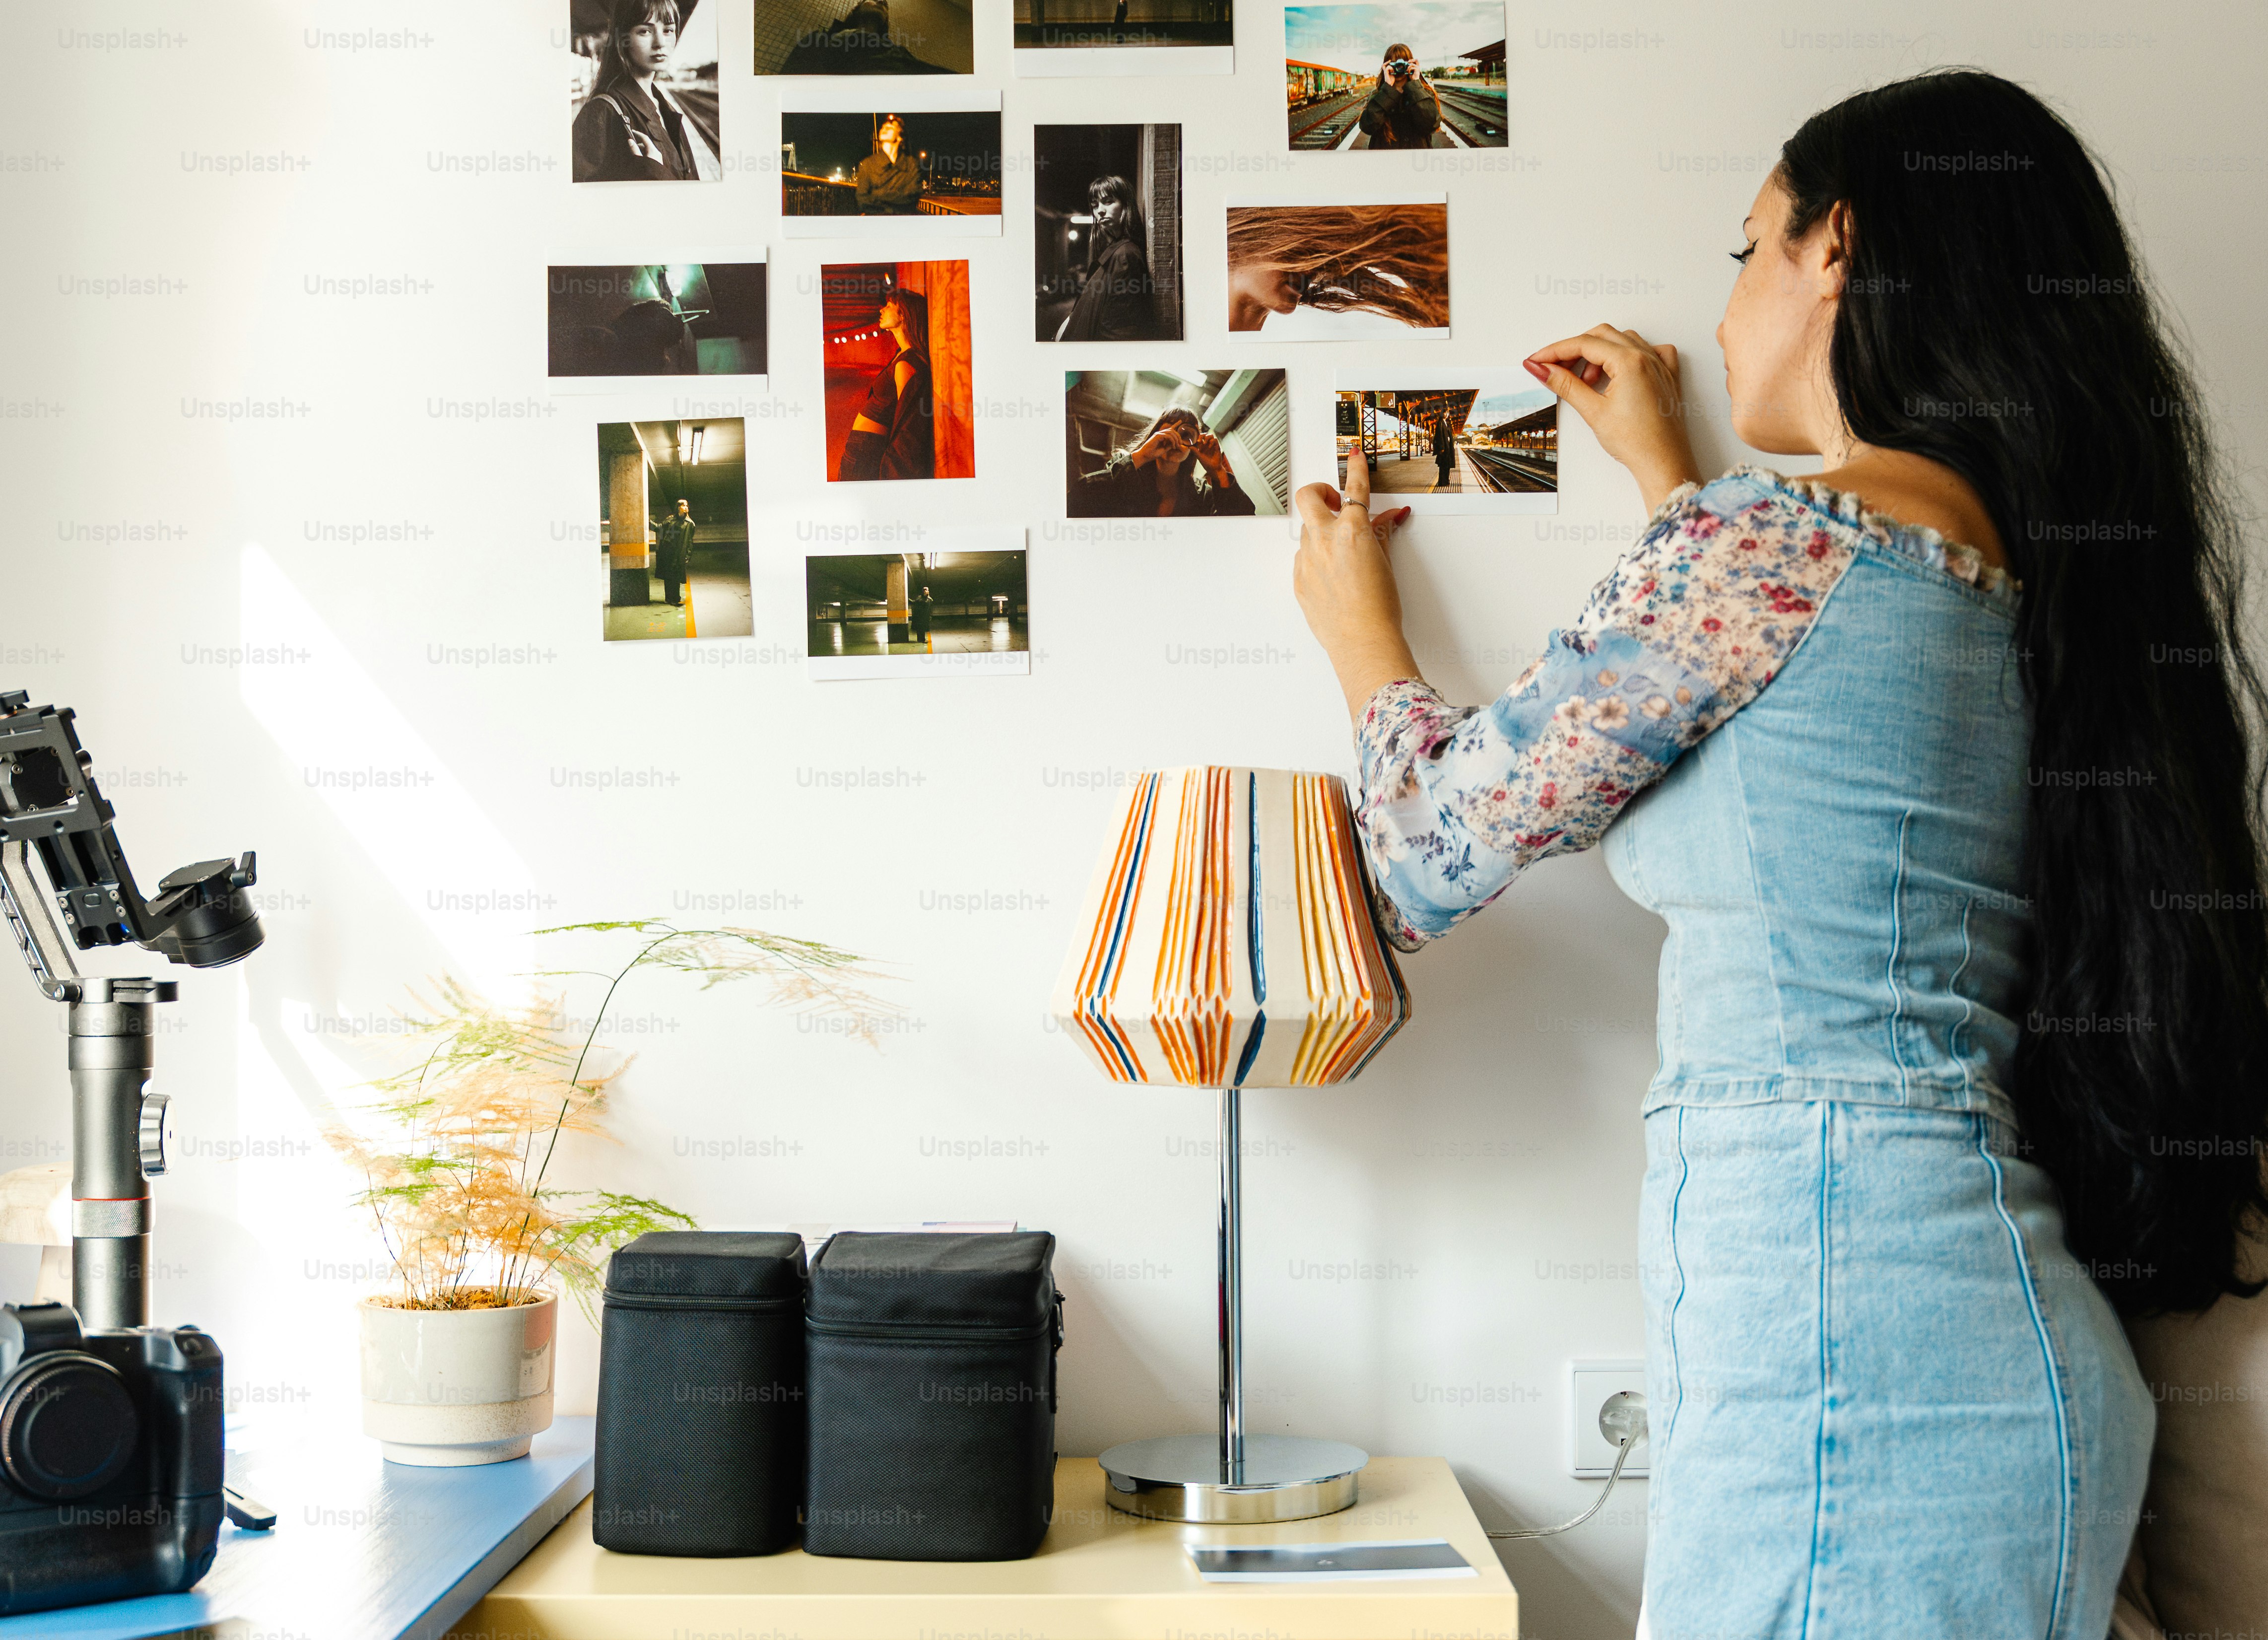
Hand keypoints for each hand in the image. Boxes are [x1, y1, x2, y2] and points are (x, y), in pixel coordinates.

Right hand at [1130, 426, 1188, 465]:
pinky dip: (1172, 441)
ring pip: (1171, 432)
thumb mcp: (1164, 449)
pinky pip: (1168, 436)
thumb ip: (1169, 445)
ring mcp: (1158, 434)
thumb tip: (1176, 443)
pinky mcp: (1157, 436)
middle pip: (1172, 430)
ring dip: (1176, 439)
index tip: (1180, 421)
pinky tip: (1173, 446)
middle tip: (1180, 444)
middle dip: (1178, 436)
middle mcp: (1160, 433)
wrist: (1145, 456)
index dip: (1175, 424)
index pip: (1169, 428)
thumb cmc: (1153, 453)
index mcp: (1161, 436)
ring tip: (1176, 446)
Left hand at [1190, 429, 1229, 472]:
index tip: (1196, 439)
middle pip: (1205, 435)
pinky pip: (1215, 440)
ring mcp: (1212, 445)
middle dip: (1202, 435)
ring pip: (1210, 436)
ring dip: (1207, 437)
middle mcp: (1207, 445)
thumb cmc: (1206, 464)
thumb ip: (1195, 452)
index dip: (1198, 436)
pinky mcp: (1217, 446)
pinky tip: (1209, 446)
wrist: (1213, 468)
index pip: (1199, 438)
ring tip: (1204, 443)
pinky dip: (1212, 441)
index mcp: (1201, 446)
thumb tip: (1189, 447)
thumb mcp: (1199, 457)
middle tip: (1199, 440)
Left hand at [1293, 450, 1421, 724]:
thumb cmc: (1378, 608)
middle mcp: (1324, 540)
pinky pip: (1304, 558)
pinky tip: (1333, 577)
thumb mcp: (1386, 564)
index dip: (1355, 469)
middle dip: (1320, 492)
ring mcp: (1307, 559)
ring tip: (1342, 553)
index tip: (1353, 457)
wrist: (1362, 641)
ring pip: (1307, 530)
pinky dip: (1316, 558)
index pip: (1354, 489)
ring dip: (1321, 531)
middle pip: (1308, 496)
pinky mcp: (1298, 580)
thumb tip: (1385, 519)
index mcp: (1351, 531)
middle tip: (1334, 502)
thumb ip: (1380, 535)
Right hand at [1524, 325, 1703, 513]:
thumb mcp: (1593, 411)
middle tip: (1555, 368)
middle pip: (1602, 336)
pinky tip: (1621, 370)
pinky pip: (1651, 350)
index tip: (1538, 360)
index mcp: (1630, 361)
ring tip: (1587, 379)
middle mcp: (1647, 357)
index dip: (1555, 350)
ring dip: (1600, 353)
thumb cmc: (1637, 442)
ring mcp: (1660, 365)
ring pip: (1624, 340)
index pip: (1584, 344)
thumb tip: (1543, 370)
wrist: (1663, 463)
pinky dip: (1631, 354)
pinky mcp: (1667, 377)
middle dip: (1575, 349)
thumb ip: (1566, 385)